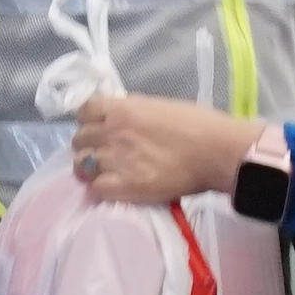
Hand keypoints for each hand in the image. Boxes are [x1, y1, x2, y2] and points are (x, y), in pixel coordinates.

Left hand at [68, 92, 267, 205]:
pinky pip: (94, 189)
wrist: (216, 152)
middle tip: (105, 152)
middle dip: (89, 145)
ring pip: (81, 165)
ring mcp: (114, 160)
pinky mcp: (123, 187)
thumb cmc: (197, 124)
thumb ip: (132, 111)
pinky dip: (101, 189)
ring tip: (106, 172)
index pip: (83, 112)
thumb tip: (119, 118)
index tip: (98, 128)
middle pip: (79, 139)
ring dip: (91, 168)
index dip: (89, 121)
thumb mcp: (158, 106)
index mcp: (121, 109)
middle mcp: (111, 132)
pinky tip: (114, 187)